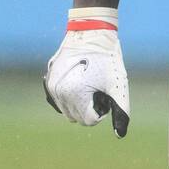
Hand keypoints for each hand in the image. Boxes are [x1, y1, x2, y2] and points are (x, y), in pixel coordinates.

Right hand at [43, 9, 129, 136]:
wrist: (90, 33)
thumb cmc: (107, 60)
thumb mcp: (118, 87)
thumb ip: (121, 112)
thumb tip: (120, 135)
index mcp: (75, 95)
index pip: (89, 121)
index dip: (102, 110)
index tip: (105, 93)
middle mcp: (59, 92)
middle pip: (77, 118)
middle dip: (90, 108)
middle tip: (97, 87)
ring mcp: (51, 86)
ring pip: (67, 111)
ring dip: (79, 103)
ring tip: (88, 82)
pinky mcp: (48, 80)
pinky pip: (59, 100)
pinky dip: (69, 97)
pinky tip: (78, 81)